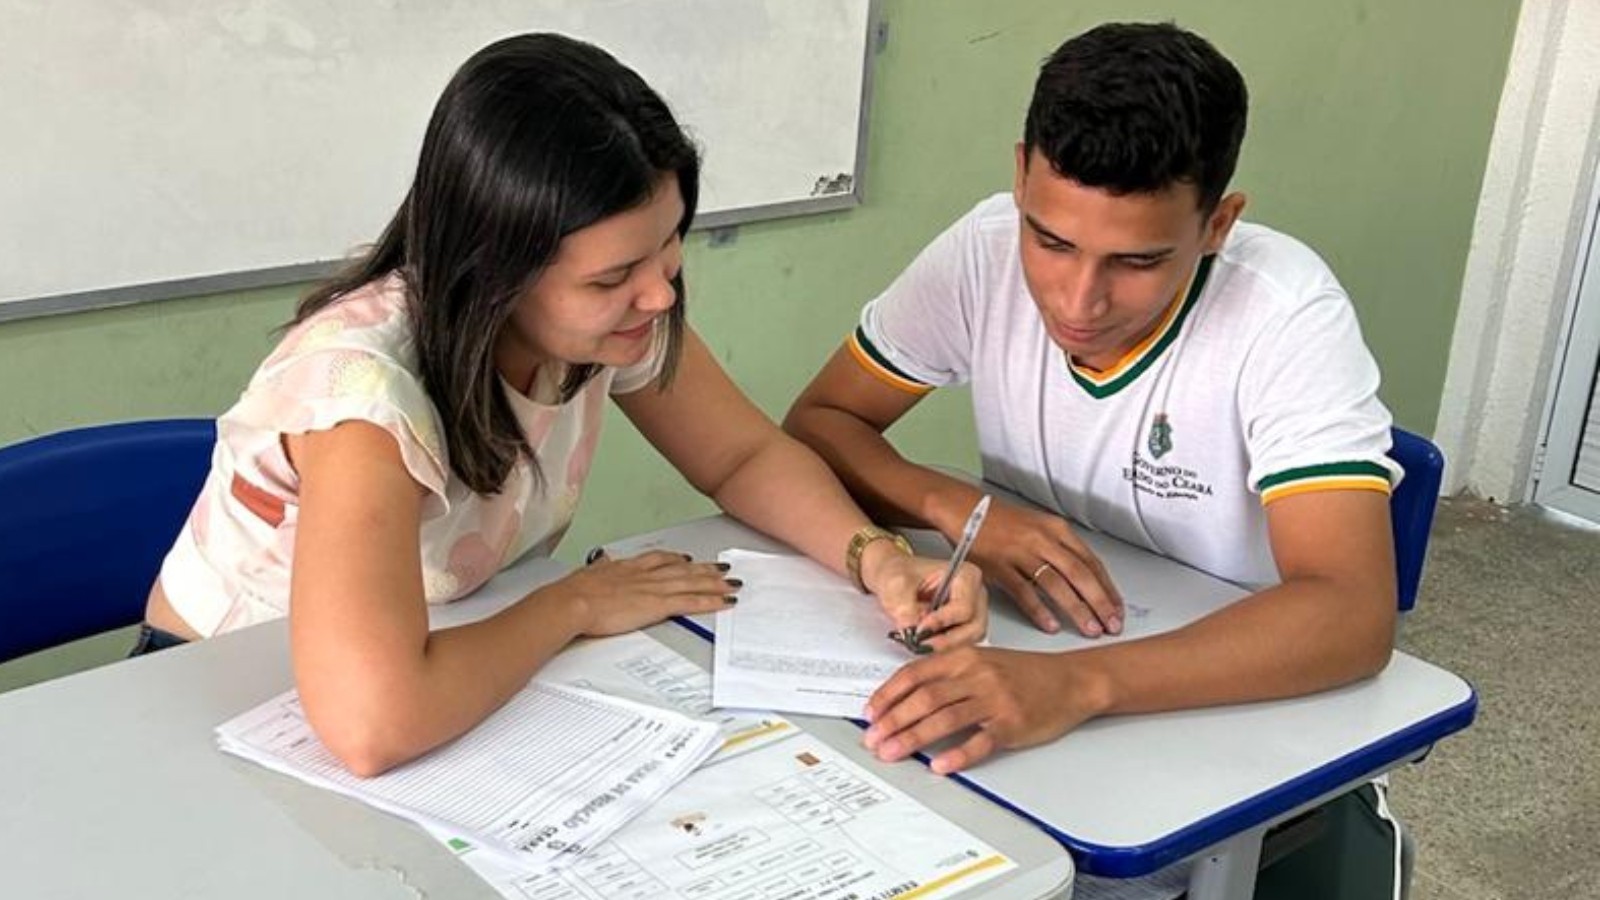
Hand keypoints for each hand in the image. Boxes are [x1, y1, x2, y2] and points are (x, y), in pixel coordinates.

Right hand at [546, 549, 737, 636]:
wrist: (572, 601)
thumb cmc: (575, 592)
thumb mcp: (588, 573)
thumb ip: (600, 568)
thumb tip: (602, 562)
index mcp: (629, 566)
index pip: (661, 560)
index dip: (678, 559)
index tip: (689, 560)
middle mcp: (646, 574)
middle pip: (684, 569)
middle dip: (706, 570)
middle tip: (724, 568)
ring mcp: (655, 588)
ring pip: (693, 583)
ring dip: (716, 583)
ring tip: (732, 583)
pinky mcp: (658, 605)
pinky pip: (692, 602)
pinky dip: (711, 601)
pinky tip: (724, 602)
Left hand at [861, 548, 987, 651]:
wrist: (893, 578)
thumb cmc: (899, 573)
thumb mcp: (895, 584)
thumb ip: (904, 606)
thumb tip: (912, 630)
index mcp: (966, 575)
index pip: (963, 607)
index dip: (942, 621)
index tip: (921, 629)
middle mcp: (975, 595)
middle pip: (973, 628)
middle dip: (946, 640)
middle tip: (921, 644)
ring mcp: (973, 613)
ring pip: (969, 640)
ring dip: (945, 647)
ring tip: (920, 645)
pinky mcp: (964, 628)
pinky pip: (961, 645)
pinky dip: (943, 649)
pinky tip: (925, 645)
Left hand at [861, 647, 1106, 772]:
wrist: (1071, 679)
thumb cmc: (1024, 673)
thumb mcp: (982, 660)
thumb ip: (947, 673)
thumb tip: (906, 697)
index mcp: (964, 657)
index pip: (915, 674)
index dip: (888, 694)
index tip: (870, 712)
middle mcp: (977, 675)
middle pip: (924, 697)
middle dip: (892, 720)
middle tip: (873, 739)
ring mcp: (995, 699)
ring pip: (944, 718)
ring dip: (912, 738)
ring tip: (892, 752)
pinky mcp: (1012, 724)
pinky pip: (980, 742)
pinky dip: (957, 754)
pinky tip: (939, 765)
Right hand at [962, 498, 1123, 635]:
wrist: (964, 509)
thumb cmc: (1002, 522)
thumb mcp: (1039, 528)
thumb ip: (1061, 550)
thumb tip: (1085, 579)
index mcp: (1057, 530)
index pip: (1092, 562)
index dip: (1108, 588)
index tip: (1117, 608)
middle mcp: (1043, 540)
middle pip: (1080, 574)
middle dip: (1100, 603)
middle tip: (1112, 624)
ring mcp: (1021, 553)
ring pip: (1057, 584)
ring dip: (1076, 610)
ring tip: (1089, 629)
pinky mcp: (999, 565)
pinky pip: (1024, 592)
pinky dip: (1039, 610)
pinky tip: (1051, 625)